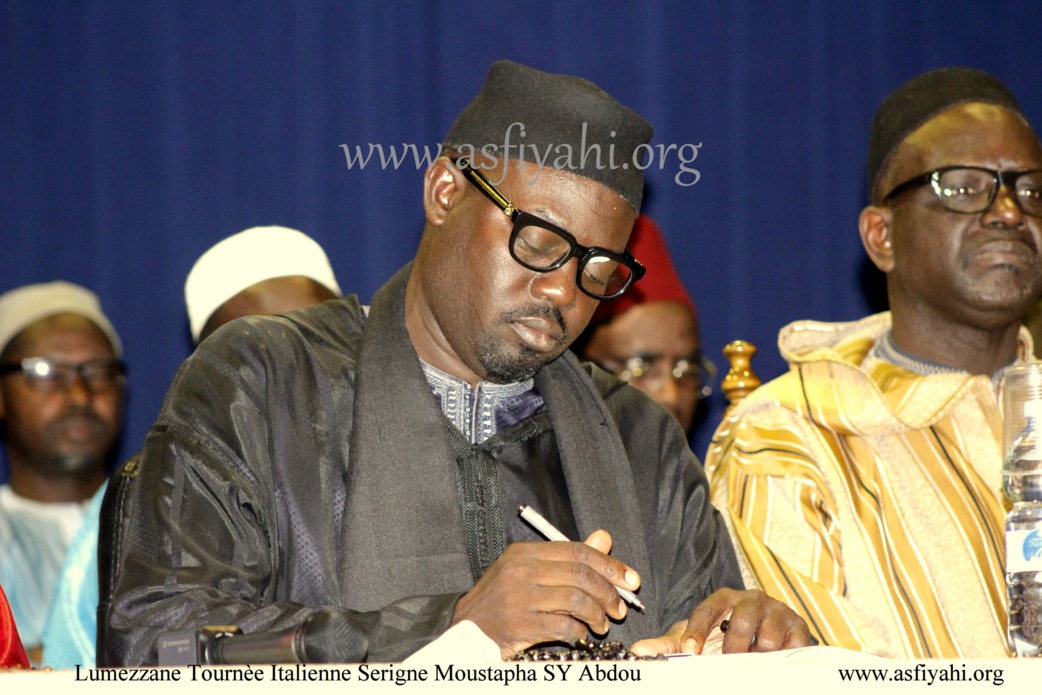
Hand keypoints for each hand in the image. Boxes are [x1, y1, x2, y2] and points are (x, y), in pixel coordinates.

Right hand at [452, 530, 640, 659]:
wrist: (467, 629)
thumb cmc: (501, 599)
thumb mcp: (529, 570)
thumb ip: (568, 556)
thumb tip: (604, 538)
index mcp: (524, 552)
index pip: (576, 550)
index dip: (608, 564)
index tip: (629, 579)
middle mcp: (521, 571)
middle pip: (579, 574)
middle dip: (608, 592)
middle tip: (619, 608)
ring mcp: (519, 598)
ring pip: (575, 599)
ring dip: (597, 614)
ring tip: (602, 624)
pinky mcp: (520, 625)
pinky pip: (563, 625)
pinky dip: (579, 631)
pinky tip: (582, 634)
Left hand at [630, 588, 812, 655]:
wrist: (768, 636)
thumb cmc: (725, 635)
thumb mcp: (698, 638)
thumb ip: (669, 645)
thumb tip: (638, 650)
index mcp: (724, 598)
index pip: (707, 610)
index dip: (697, 630)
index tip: (689, 651)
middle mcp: (752, 599)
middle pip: (741, 621)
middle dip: (731, 648)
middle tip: (726, 664)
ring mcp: (778, 611)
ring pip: (767, 638)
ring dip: (756, 657)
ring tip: (749, 664)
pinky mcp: (799, 627)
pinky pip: (792, 647)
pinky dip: (781, 659)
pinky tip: (772, 663)